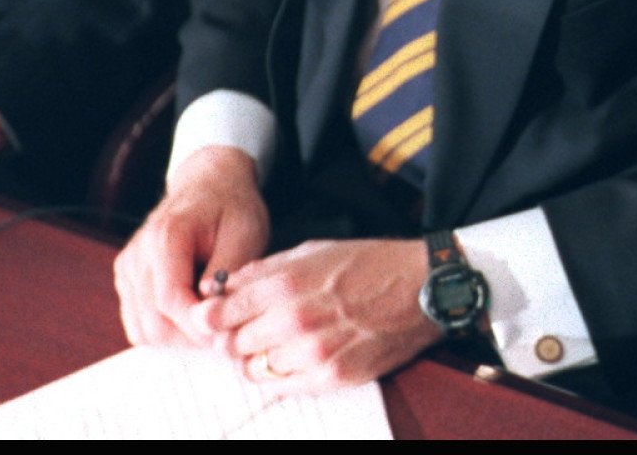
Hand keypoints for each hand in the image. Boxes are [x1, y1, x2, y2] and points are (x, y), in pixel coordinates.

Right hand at [114, 146, 268, 349]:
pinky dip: (167, 331)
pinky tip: (196, 319)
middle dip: (192, 338)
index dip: (200, 325)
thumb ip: (227, 269)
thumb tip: (210, 310)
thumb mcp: (245, 231)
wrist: (210, 184)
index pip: (170, 301)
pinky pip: (139, 323)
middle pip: (152, 323)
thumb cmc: (232, 207)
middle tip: (227, 334)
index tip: (230, 330)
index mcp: (165, 237)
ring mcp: (128, 270)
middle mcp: (137, 256)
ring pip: (143, 330)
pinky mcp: (129, 281)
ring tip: (214, 325)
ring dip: (179, 339)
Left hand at [196, 238, 439, 393]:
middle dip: (236, 338)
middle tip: (251, 330)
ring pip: (255, 370)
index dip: (212, 318)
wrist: (423, 286)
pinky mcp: (333, 375)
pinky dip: (283, 375)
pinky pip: (284, 387)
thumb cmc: (370, 263)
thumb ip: (265, 271)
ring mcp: (313, 352)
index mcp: (285, 283)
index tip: (215, 318)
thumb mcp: (314, 250)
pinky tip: (298, 357)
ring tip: (278, 344)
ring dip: (259, 359)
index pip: (219, 314)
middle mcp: (294, 320)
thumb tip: (226, 289)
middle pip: (232, 345)